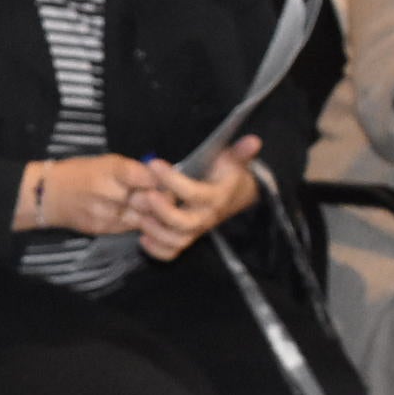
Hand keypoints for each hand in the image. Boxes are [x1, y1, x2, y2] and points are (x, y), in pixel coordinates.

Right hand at [23, 154, 157, 235]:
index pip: (143, 176)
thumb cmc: (80, 172)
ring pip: (141, 217)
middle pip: (146, 200)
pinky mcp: (102, 228)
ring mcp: (103, 213)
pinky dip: (137, 222)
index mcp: (108, 169)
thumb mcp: (105, 162)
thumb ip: (131, 171)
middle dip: (161, 199)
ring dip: (152, 214)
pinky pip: (128, 227)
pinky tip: (138, 216)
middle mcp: (106, 191)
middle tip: (170, 197)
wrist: (48, 194)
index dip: (159, 180)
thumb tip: (161, 179)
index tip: (167, 180)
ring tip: (157, 209)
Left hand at [133, 137, 262, 260]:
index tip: (154, 163)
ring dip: (156, 231)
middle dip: (162, 211)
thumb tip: (255, 140)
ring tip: (139, 214)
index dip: (173, 180)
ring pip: (177, 242)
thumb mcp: (234, 160)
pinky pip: (172, 254)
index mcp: (215, 197)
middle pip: (184, 223)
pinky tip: (143, 238)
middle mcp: (206, 217)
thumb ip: (241, 151)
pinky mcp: (187, 239)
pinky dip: (157, 252)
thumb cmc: (227, 173)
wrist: (235, 195)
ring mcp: (196, 231)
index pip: (193, 193)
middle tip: (144, 194)